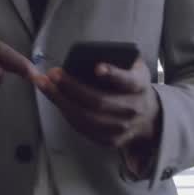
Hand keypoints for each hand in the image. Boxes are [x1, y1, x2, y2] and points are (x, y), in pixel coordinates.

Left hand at [36, 58, 160, 149]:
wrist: (148, 117)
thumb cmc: (134, 85)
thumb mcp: (134, 67)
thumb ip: (119, 59)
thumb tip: (89, 54)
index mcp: (139, 86)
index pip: (127, 81)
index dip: (112, 74)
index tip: (97, 68)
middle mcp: (132, 109)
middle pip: (98, 101)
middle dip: (72, 88)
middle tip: (52, 74)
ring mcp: (121, 128)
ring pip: (86, 118)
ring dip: (61, 101)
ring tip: (45, 85)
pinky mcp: (110, 141)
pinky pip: (83, 128)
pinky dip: (66, 113)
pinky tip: (55, 99)